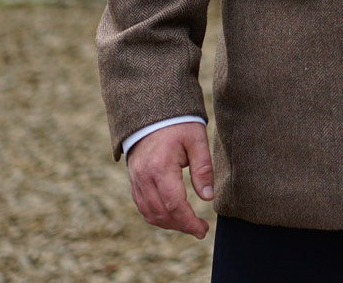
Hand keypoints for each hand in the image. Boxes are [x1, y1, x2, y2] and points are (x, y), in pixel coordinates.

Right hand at [126, 122, 214, 237]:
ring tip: (188, 224)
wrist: (151, 111)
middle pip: (161, 213)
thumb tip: (208, 197)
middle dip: (181, 226)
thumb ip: (203, 169)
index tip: (202, 230)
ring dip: (168, 224)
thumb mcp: (197, 140)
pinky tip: (172, 216)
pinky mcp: (134, 180)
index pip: (174, 204)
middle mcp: (144, 177)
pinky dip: (156, 215)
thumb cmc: (178, 124)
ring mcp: (136, 179)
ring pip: (149, 213)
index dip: (189, 221)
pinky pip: (142, 205)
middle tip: (200, 229)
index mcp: (161, 167)